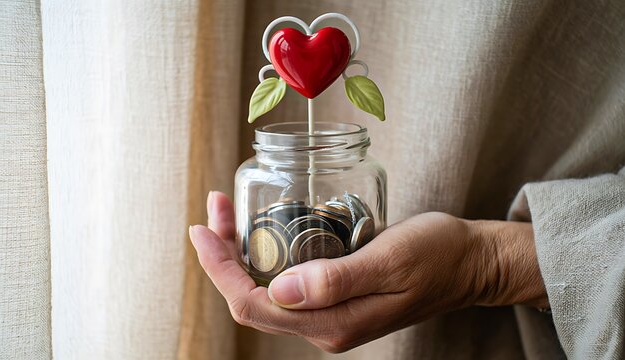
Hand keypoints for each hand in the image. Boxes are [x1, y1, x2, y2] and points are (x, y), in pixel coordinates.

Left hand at [189, 191, 547, 352]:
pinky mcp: (335, 299)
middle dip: (223, 254)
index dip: (219, 269)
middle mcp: (324, 326)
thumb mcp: (391, 260)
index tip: (202, 229)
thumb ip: (337, 280)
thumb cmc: (438, 254)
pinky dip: (265, 254)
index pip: (253, 304)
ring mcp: (329, 315)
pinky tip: (261, 229)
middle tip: (214, 209)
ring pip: (264, 290)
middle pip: (251, 298)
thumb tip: (281, 290)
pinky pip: (284, 284)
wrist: (470, 263)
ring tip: (228, 212)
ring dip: (239, 252)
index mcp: (333, 323)